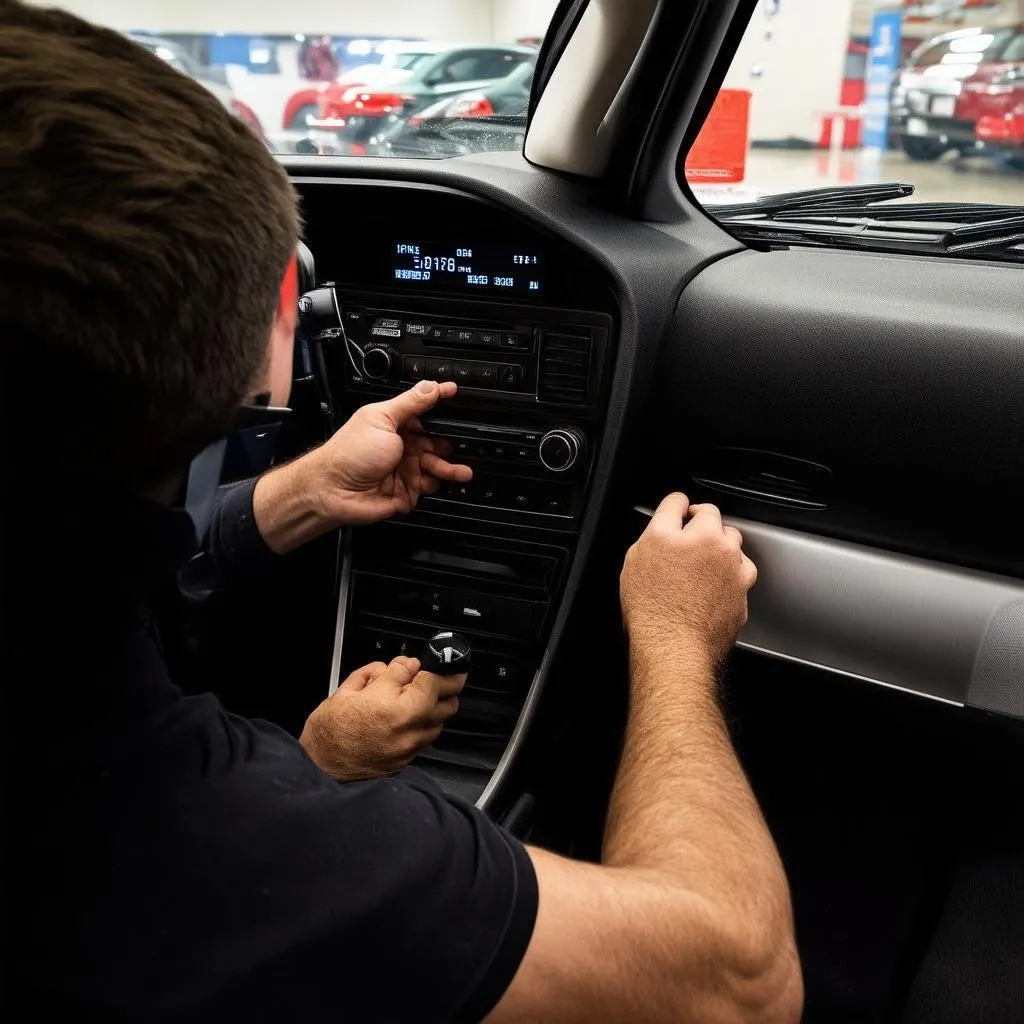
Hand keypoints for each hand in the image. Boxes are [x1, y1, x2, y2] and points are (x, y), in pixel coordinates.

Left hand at [253, 380, 471, 552]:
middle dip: (450, 445)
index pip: (426, 414)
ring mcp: (403, 469)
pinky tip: (435, 483)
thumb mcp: (382, 419)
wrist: (333, 491)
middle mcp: (401, 446)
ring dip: (449, 469)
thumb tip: (433, 385)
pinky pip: (428, 489)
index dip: (443, 409)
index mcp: (395, 424)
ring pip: (436, 467)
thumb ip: (411, 402)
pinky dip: (434, 487)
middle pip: (436, 443)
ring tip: (461, 472)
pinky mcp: (405, 491)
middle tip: (460, 446)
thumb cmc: (349, 453)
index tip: (459, 400)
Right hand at [299, 656, 466, 781]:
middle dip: (445, 685)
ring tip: (417, 697)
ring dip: (436, 705)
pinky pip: (428, 736)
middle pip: (449, 701)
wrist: (320, 763)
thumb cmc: (332, 726)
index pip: (433, 679)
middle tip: (431, 676)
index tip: (427, 662)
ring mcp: (411, 747)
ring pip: (442, 720)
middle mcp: (410, 729)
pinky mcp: (408, 759)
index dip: (431, 666)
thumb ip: (387, 672)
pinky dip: (425, 723)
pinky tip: (409, 717)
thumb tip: (408, 665)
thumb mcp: (353, 687)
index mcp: (398, 707)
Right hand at [620, 493, 756, 672]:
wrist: (674, 646)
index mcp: (684, 533)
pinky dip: (729, 578)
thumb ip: (656, 532)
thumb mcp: (638, 559)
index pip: (679, 503)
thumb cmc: (652, 608)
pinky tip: (711, 589)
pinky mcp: (743, 594)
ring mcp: (734, 570)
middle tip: (686, 543)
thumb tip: (667, 521)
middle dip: (702, 527)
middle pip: (715, 520)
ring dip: (720, 551)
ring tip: (701, 568)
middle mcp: (713, 546)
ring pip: (734, 547)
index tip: (676, 509)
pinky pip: (740, 577)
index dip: (675, 505)